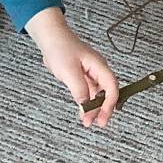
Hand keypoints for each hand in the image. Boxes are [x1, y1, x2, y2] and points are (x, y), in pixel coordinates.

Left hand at [28, 9, 119, 127]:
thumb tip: (85, 105)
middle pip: (107, 92)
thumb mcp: (69, 71)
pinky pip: (89, 92)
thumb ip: (79, 89)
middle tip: (99, 123)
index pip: (111, 86)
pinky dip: (87, 102)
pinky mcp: (82, 76)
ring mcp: (90, 73)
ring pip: (98, 94)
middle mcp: (97, 70)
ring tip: (88, 121)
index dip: (110, 103)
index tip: (104, 116)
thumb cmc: (61, 48)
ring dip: (94, 108)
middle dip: (104, 109)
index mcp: (99, 65)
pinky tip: (83, 111)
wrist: (50, 39)